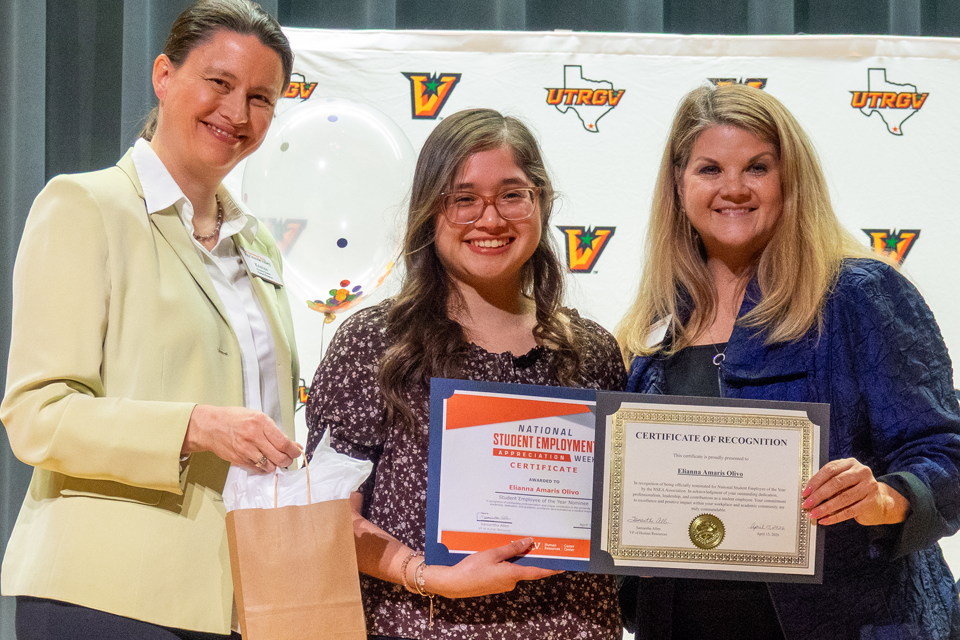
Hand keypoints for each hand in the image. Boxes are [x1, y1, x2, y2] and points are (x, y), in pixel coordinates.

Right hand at [182, 405, 300, 472]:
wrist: (211, 426)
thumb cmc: (234, 419)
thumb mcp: (257, 416)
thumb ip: (274, 430)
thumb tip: (292, 443)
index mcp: (261, 423)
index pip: (284, 442)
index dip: (294, 450)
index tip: (297, 452)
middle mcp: (254, 437)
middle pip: (279, 456)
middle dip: (288, 460)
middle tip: (289, 458)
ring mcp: (246, 450)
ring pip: (269, 466)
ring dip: (276, 465)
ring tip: (276, 460)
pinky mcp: (240, 460)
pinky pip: (258, 469)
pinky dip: (264, 468)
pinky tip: (264, 461)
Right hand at [421, 538, 562, 598]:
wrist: (454, 584)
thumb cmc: (472, 569)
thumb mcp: (492, 553)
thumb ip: (512, 548)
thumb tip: (529, 542)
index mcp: (513, 575)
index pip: (537, 572)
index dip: (551, 568)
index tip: (563, 565)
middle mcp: (510, 582)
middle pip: (525, 567)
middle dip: (529, 556)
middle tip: (536, 542)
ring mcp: (502, 585)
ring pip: (514, 568)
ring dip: (515, 557)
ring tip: (513, 541)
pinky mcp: (494, 584)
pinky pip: (505, 571)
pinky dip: (505, 562)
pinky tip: (498, 553)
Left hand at [802, 457, 907, 525]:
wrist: (880, 502)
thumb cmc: (855, 490)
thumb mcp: (843, 482)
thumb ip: (828, 483)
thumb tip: (809, 495)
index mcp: (850, 463)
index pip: (829, 469)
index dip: (815, 481)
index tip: (805, 492)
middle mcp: (861, 472)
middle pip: (836, 483)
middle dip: (819, 495)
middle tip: (807, 504)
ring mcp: (869, 486)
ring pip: (843, 498)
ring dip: (825, 508)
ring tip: (814, 514)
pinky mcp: (872, 501)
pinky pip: (850, 511)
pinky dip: (835, 517)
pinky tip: (825, 520)